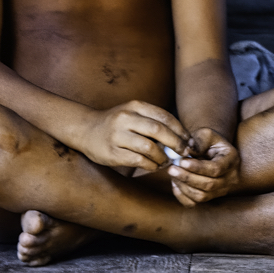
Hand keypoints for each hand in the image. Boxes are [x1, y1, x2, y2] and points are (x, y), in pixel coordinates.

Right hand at [75, 101, 190, 172]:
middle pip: (158, 131)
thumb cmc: (117, 123)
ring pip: (149, 147)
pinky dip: (150, 165)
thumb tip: (183, 138)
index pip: (165, 117)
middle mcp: (126, 119)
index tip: (189, 140)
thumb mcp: (134, 113)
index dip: (180, 130)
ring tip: (166, 161)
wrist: (85, 130)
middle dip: (176, 143)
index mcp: (135, 106)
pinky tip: (153, 165)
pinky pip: (137, 160)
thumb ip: (154, 121)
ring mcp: (117, 136)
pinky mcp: (111, 152)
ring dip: (162, 157)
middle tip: (183, 152)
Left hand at [167, 128, 240, 204]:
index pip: (217, 169)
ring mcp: (222, 190)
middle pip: (209, 185)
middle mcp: (231, 177)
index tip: (182, 161)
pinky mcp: (210, 198)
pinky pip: (194, 203)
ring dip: (183, 186)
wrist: (211, 151)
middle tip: (171, 168)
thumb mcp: (205, 134)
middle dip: (187, 177)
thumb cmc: (208, 142)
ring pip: (201, 196)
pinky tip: (175, 183)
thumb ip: (198, 141)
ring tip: (172, 173)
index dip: (198, 167)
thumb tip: (187, 151)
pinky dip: (181, 196)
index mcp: (232, 159)